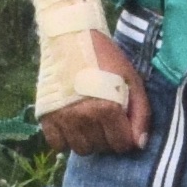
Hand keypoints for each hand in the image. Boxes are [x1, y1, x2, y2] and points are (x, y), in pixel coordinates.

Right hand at [17, 0, 137, 148]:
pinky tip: (72, 123)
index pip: (122, 144)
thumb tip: (138, 144)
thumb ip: (141, 113)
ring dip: (88, 139)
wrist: (71, 37)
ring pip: (80, 149)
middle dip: (108, 137)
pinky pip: (57, 145)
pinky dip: (66, 139)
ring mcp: (61, 117)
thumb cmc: (106, 58)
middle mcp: (82, 116)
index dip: (127, 135)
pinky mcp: (45, 116)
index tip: (124, 122)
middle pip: (101, 148)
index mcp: (106, 107)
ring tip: (90, 120)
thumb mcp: (132, 80)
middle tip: (107, 118)